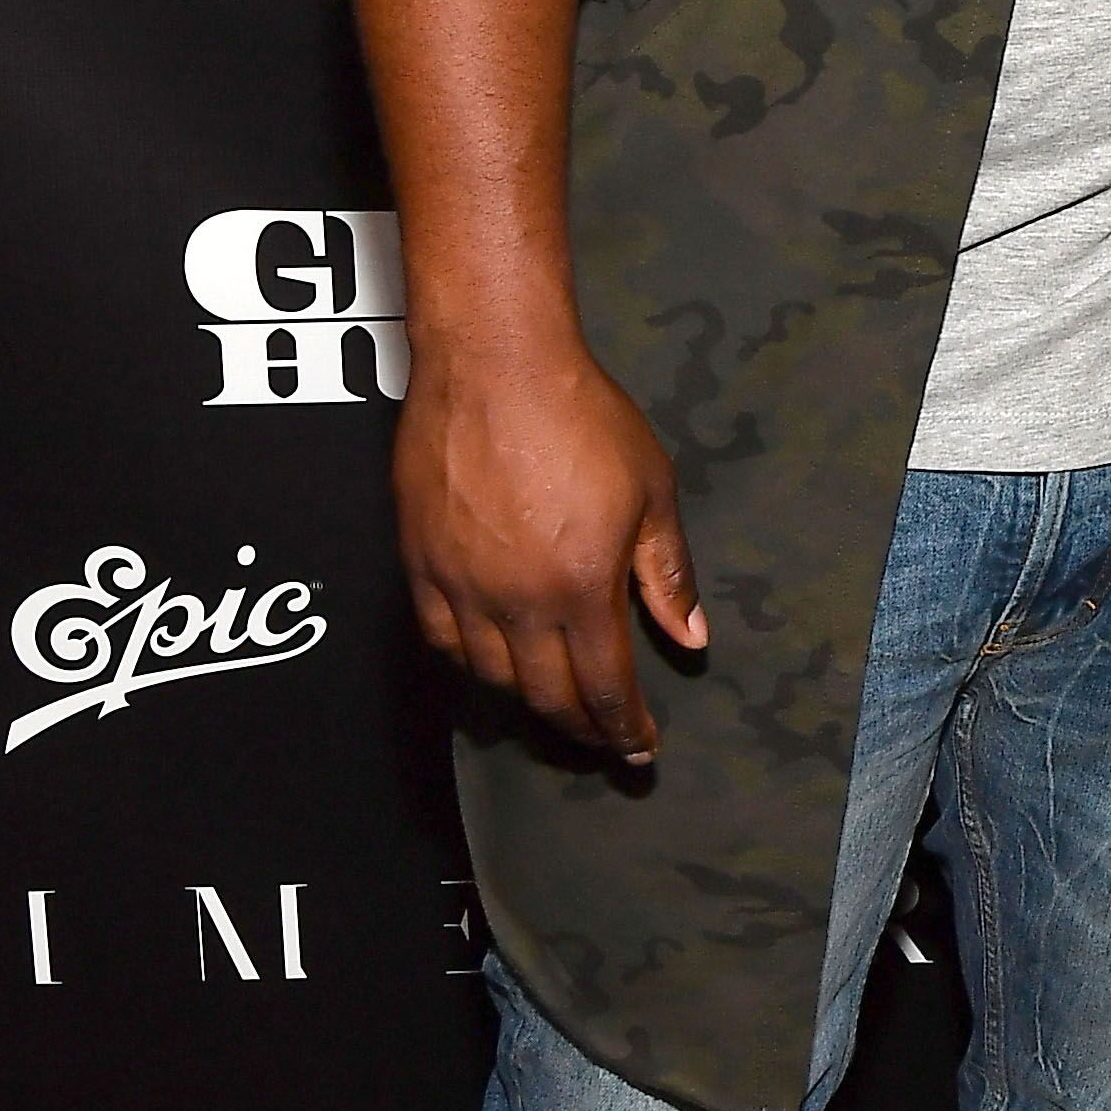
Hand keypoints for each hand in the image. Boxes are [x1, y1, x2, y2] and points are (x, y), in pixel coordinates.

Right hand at [392, 339, 703, 761]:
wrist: (495, 363)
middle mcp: (515, 600)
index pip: (603, 686)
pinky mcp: (420, 561)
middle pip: (545, 696)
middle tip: (602, 738)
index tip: (639, 748)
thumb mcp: (651, 491)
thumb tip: (690, 636)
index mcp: (579, 587)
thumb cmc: (579, 414)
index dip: (624, 728)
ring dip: (524, 699)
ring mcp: (461, 584)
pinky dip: (467, 661)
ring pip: (488, 676)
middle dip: (579, 727)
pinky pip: (439, 638)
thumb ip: (667, 573)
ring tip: (551, 700)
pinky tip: (489, 659)